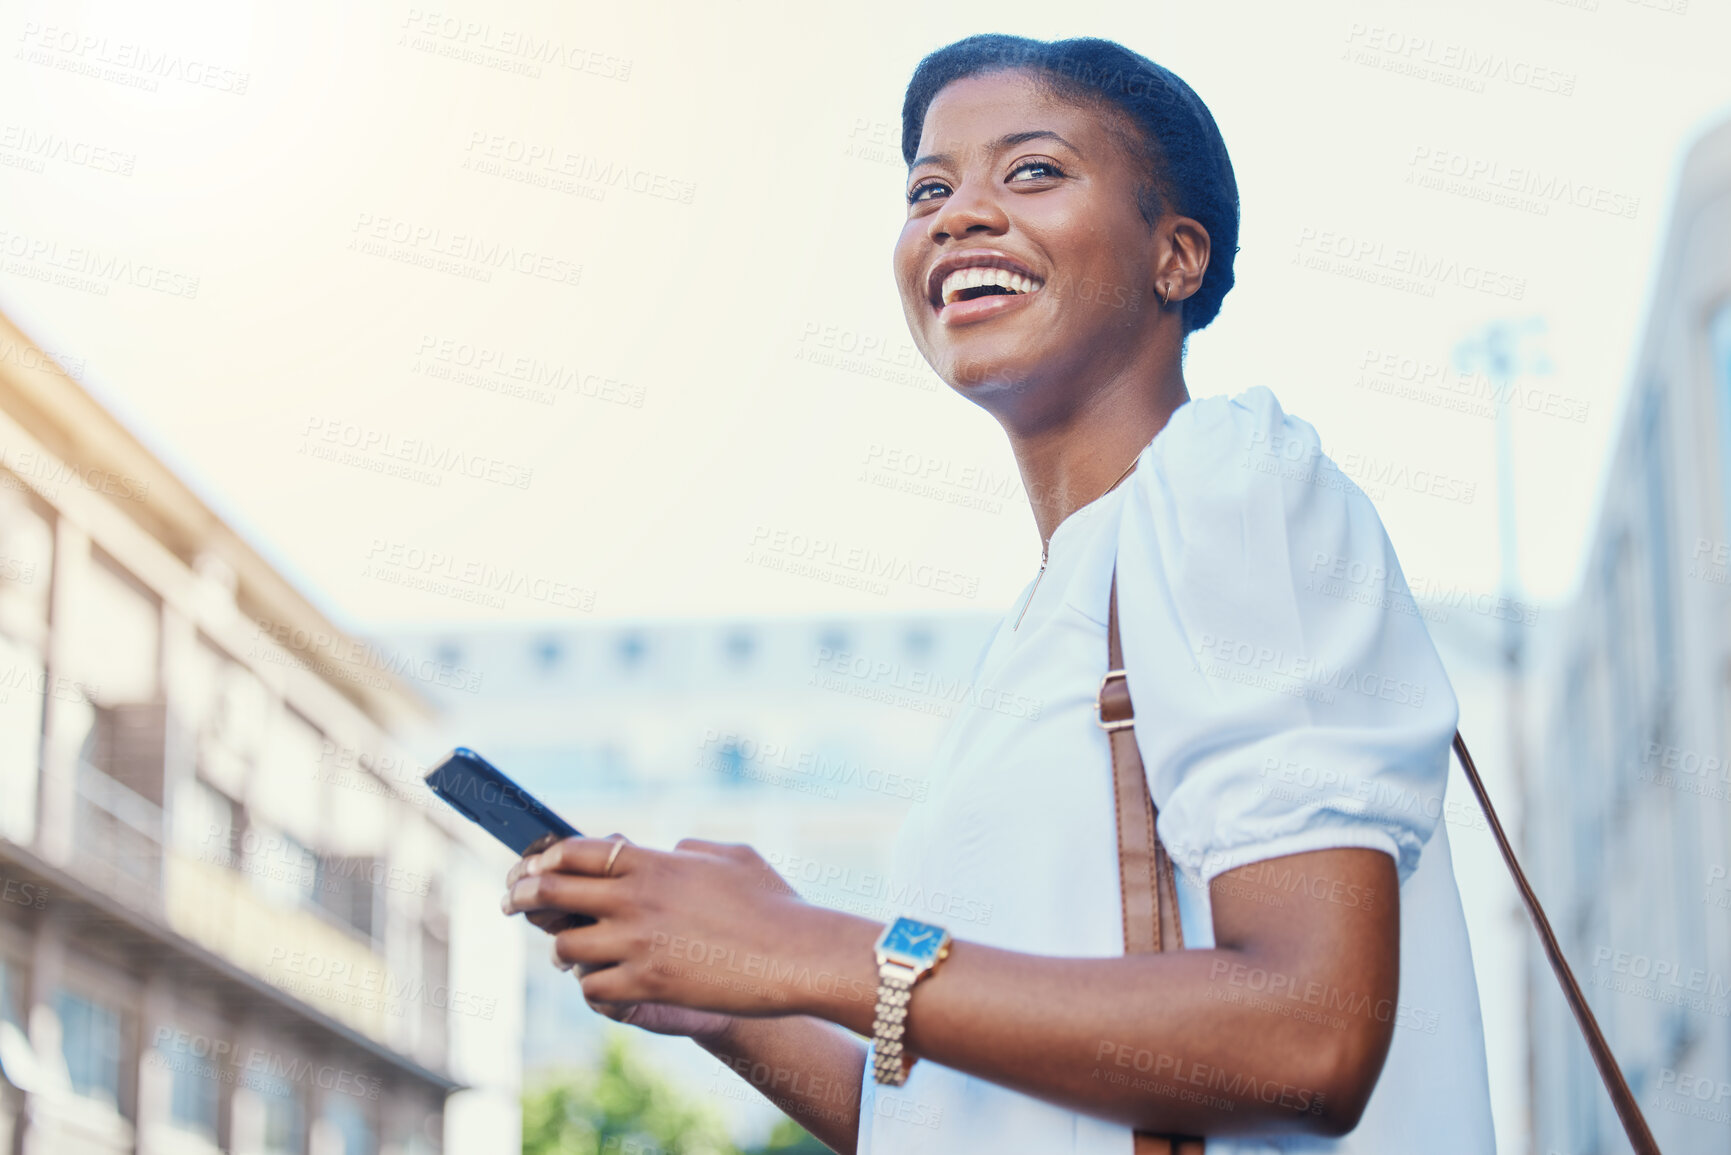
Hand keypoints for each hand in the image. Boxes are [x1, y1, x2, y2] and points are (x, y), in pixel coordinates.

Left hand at [501, 835, 872, 1021]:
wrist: (796, 956)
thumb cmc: (774, 904)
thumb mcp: (733, 857)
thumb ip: (690, 849)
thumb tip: (669, 849)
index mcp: (653, 862)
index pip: (575, 852)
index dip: (546, 858)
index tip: (533, 866)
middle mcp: (635, 898)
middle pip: (552, 892)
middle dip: (523, 896)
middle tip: (512, 902)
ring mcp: (636, 943)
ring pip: (566, 946)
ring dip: (565, 948)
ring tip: (570, 950)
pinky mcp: (645, 984)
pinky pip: (592, 987)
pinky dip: (594, 985)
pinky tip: (604, 982)